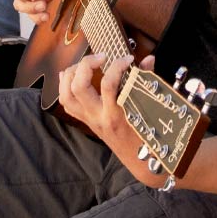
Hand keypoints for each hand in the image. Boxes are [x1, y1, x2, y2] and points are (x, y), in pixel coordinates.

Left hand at [55, 53, 169, 187]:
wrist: (140, 161)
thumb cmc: (148, 136)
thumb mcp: (151, 110)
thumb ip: (147, 81)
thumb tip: (148, 59)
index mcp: (116, 115)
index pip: (108, 85)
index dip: (117, 65)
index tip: (128, 59)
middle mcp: (98, 118)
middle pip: (79, 87)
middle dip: (86, 64)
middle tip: (102, 56)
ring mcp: (89, 120)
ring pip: (66, 95)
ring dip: (72, 74)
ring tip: (86, 64)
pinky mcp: (86, 121)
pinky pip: (67, 102)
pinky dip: (65, 85)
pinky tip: (73, 74)